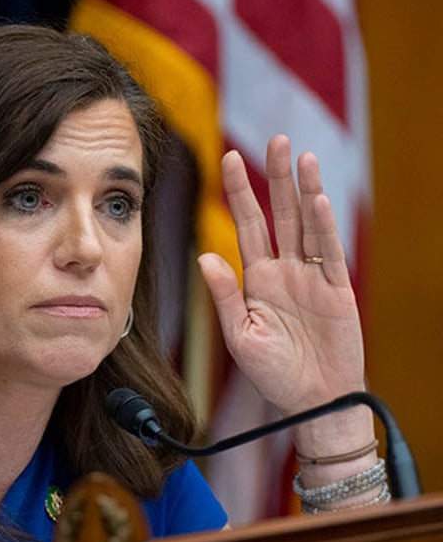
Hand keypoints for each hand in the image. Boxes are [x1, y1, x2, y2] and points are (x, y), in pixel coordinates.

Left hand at [198, 135, 365, 416]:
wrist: (312, 401)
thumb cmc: (273, 372)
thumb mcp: (241, 336)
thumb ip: (226, 297)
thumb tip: (205, 257)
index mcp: (257, 279)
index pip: (247, 226)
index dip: (239, 193)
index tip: (229, 158)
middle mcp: (284, 270)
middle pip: (279, 214)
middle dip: (275, 178)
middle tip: (273, 140)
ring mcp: (312, 278)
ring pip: (308, 225)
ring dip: (304, 191)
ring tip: (301, 156)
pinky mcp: (337, 291)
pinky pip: (329, 254)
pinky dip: (324, 227)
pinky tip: (318, 199)